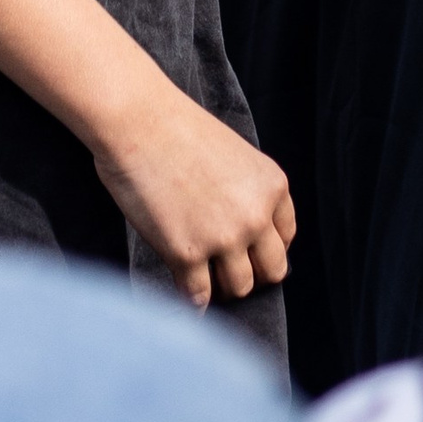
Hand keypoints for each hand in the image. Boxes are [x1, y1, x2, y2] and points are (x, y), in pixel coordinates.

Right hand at [91, 78, 295, 307]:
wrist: (137, 119)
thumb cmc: (176, 130)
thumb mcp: (235, 156)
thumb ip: (247, 194)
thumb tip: (246, 237)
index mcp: (272, 186)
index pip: (285, 239)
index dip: (263, 248)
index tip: (245, 251)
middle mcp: (256, 215)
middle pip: (271, 271)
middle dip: (249, 272)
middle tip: (224, 268)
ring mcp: (223, 237)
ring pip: (239, 288)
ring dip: (220, 286)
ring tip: (200, 273)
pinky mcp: (187, 254)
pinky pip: (198, 297)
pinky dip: (192, 302)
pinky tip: (183, 294)